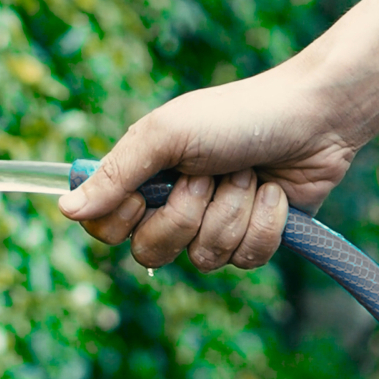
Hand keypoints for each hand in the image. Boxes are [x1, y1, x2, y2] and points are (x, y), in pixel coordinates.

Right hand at [58, 60, 356, 271]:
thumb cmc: (236, 117)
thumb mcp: (168, 135)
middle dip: (187, 214)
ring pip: (205, 259)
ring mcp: (214, 228)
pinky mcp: (251, 241)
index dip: (122, 222)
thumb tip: (66, 210)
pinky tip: (275, 195)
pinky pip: (245, 260)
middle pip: (152, 254)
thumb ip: (117, 174)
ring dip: (232, 212)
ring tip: (249, 175)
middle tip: (209, 175)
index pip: (106, 230)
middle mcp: (174, 209)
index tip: (146, 193)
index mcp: (146, 181)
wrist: (311, 120)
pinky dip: (264, 224)